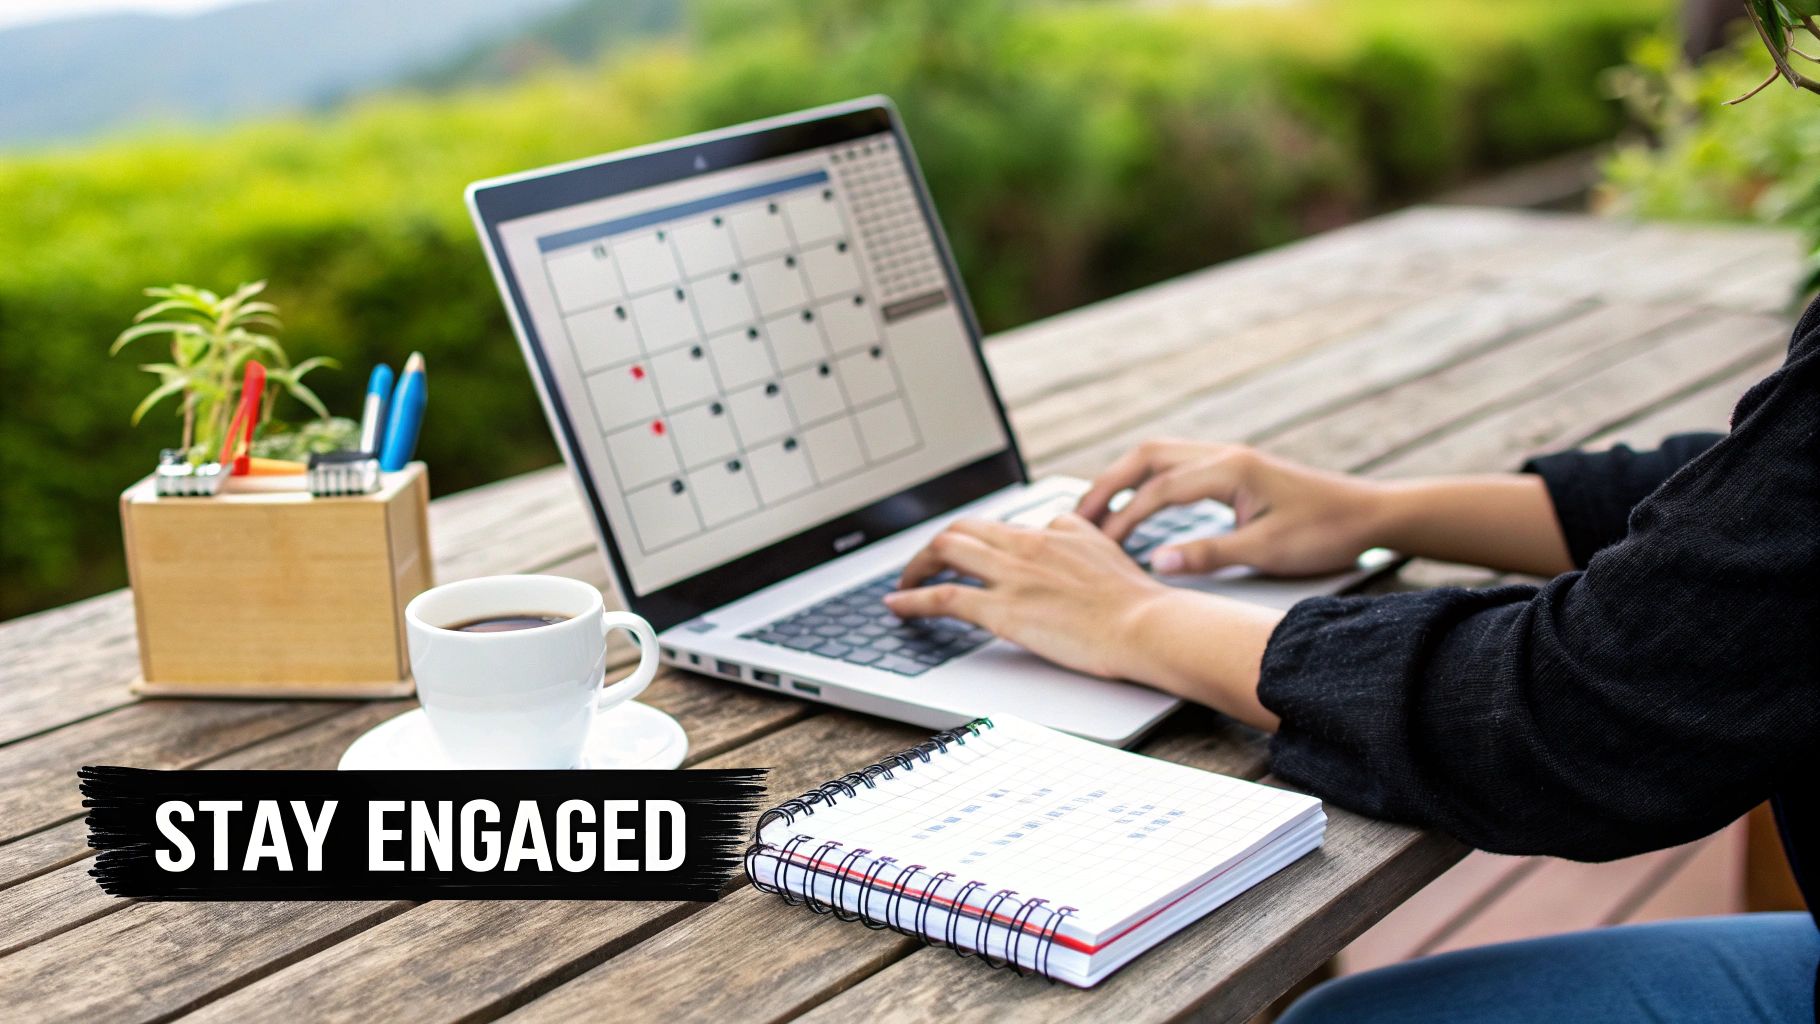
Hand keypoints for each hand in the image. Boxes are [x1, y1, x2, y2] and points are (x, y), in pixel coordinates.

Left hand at [883, 513, 1172, 679]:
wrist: (1148, 625)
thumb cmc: (1137, 602)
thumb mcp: (1108, 551)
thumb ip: (1079, 539)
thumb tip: (1062, 530)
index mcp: (1052, 531)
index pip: (1000, 527)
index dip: (975, 542)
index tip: (964, 557)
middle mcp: (1026, 544)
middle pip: (963, 529)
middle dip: (934, 547)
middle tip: (923, 567)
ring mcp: (1012, 575)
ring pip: (945, 551)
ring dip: (915, 567)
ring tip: (903, 585)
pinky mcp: (1002, 610)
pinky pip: (943, 596)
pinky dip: (913, 599)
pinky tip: (898, 607)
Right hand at [1076, 439, 1383, 576]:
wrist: (1371, 515)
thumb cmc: (1326, 532)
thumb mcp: (1266, 551)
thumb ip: (1208, 555)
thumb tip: (1157, 563)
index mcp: (1230, 469)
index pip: (1159, 489)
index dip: (1125, 519)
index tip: (1101, 546)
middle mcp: (1225, 454)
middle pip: (1147, 458)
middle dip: (1108, 486)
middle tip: (1077, 516)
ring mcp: (1229, 458)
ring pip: (1159, 456)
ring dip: (1125, 481)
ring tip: (1097, 510)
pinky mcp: (1236, 469)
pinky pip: (1177, 465)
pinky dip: (1147, 482)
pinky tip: (1138, 505)